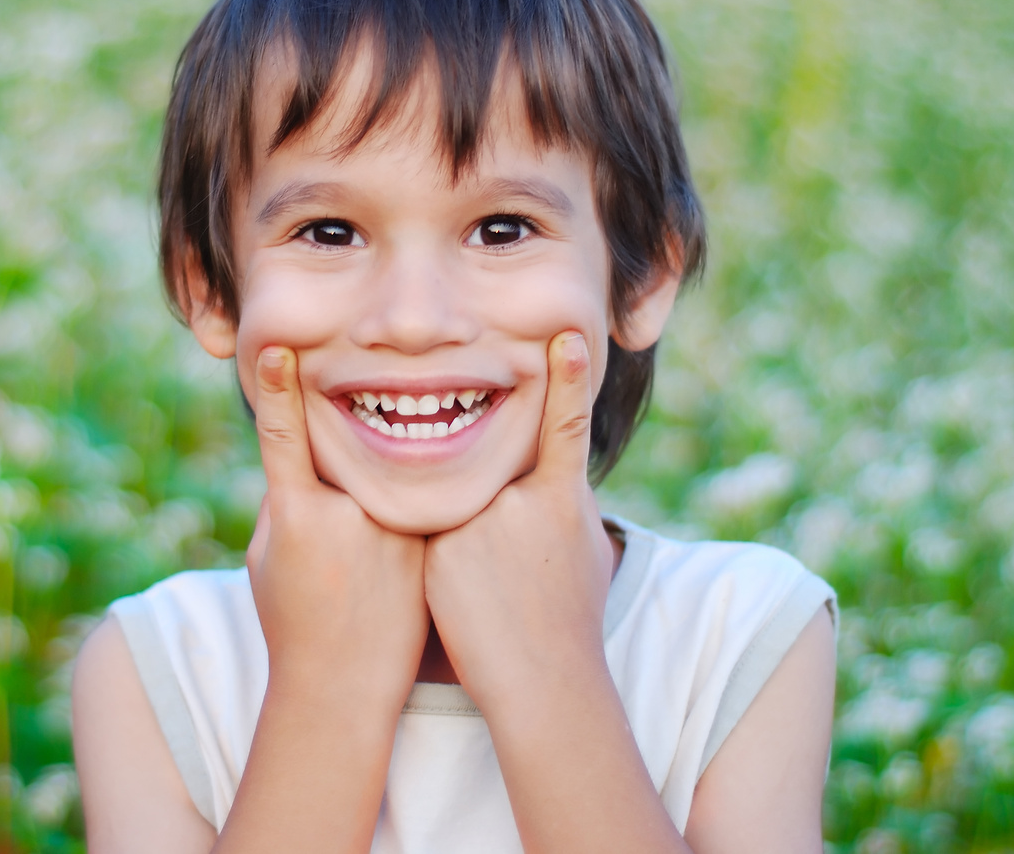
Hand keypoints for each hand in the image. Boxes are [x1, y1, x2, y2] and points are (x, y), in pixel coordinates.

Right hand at [246, 347, 429, 703]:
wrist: (344, 685)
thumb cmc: (293, 619)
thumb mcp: (267, 557)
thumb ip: (282, 500)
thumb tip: (295, 452)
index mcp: (297, 512)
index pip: (282, 434)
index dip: (275, 388)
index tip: (277, 348)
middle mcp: (348, 511)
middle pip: (345, 452)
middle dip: (339, 469)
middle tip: (341, 522)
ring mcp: (393, 525)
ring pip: (383, 477)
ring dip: (376, 499)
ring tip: (366, 566)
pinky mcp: (428, 539)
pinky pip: (417, 499)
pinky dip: (408, 511)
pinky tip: (392, 562)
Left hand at [423, 332, 614, 713]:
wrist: (544, 678)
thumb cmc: (569, 618)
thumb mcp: (581, 547)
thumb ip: (560, 499)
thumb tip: (557, 470)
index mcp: (563, 494)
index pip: (566, 425)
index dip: (568, 378)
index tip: (568, 336)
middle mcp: (522, 497)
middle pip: (491, 474)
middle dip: (495, 516)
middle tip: (514, 571)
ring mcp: (481, 519)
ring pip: (457, 503)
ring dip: (467, 542)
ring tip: (493, 595)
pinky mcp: (443, 544)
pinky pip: (432, 530)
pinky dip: (443, 559)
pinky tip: (466, 599)